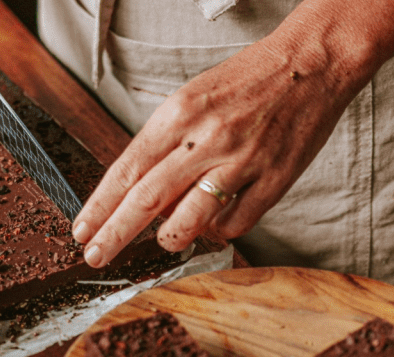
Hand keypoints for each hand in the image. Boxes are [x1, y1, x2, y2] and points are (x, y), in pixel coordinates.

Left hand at [71, 31, 371, 267]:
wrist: (310, 63)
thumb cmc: (247, 80)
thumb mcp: (192, 98)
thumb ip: (166, 143)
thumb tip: (142, 192)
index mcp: (180, 114)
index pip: (127, 169)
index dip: (100, 206)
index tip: (83, 229)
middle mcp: (206, 138)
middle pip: (147, 199)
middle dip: (115, 234)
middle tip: (96, 256)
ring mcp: (241, 161)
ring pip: (191, 219)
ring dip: (169, 238)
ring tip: (164, 240)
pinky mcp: (274, 179)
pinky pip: (235, 223)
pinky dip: (217, 233)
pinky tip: (212, 227)